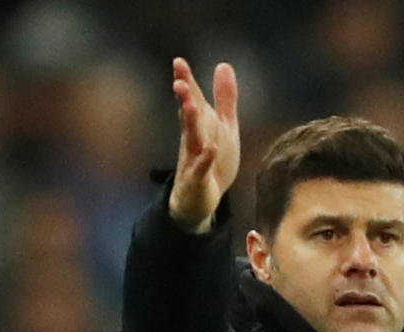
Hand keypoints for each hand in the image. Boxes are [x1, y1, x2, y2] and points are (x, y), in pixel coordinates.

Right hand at [168, 57, 239, 231]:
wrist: (200, 199)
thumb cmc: (212, 159)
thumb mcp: (223, 126)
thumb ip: (224, 98)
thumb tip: (223, 65)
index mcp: (199, 125)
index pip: (192, 100)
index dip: (186, 81)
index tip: (179, 62)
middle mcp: (193, 139)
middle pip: (188, 116)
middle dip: (184, 99)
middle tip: (179, 81)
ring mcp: (193, 159)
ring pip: (191, 139)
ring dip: (190, 123)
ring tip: (190, 106)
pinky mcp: (197, 179)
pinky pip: (201, 168)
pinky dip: (206, 159)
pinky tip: (212, 148)